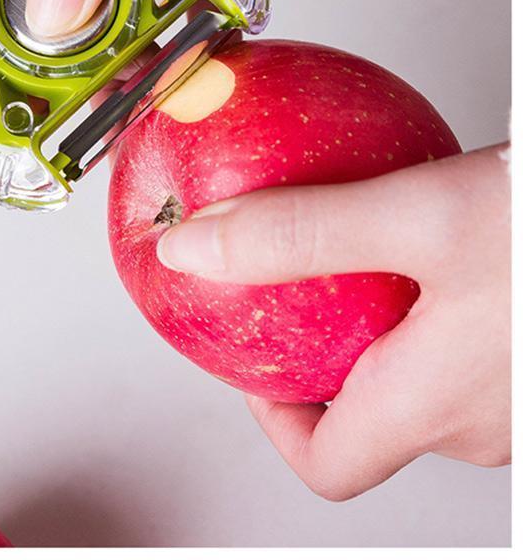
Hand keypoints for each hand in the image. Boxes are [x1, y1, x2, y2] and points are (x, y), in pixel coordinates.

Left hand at [156, 145, 510, 499]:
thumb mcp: (420, 216)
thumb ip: (298, 234)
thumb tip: (191, 251)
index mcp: (440, 406)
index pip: (328, 465)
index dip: (274, 422)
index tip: (256, 363)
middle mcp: (489, 420)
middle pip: (376, 420)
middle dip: (328, 364)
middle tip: (304, 300)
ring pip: (429, 383)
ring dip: (386, 331)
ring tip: (366, 264)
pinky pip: (476, 348)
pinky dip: (437, 308)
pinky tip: (439, 247)